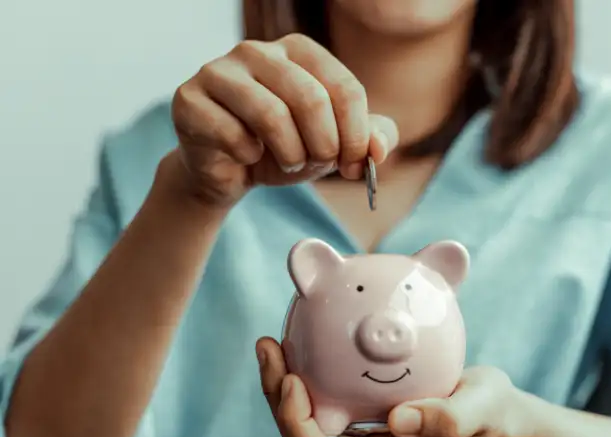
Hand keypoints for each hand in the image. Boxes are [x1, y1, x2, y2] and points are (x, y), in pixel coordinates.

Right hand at [169, 34, 398, 206]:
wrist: (231, 171)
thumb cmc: (285, 148)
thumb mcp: (335, 144)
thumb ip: (369, 139)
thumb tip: (379, 149)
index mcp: (298, 50)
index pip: (345, 88)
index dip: (356, 136)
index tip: (354, 165)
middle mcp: (257, 50)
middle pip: (311, 99)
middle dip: (324, 145)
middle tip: (319, 164)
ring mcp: (219, 71)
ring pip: (271, 115)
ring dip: (290, 153)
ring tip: (289, 162)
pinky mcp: (190, 99)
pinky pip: (233, 135)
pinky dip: (249, 157)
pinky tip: (247, 156)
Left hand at [256, 337, 532, 436]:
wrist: (494, 424)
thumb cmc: (489, 414)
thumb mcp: (482, 407)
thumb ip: (449, 419)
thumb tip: (397, 421)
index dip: (295, 422)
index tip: (291, 376)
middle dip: (278, 399)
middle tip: (269, 346)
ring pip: (307, 431)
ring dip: (283, 392)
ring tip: (274, 345)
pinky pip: (322, 419)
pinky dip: (305, 389)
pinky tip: (301, 352)